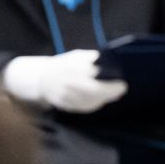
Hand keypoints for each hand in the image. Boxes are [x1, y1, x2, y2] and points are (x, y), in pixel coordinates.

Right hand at [1, 51, 127, 114]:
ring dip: (103, 99)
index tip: (122, 83)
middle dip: (109, 92)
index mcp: (71, 67)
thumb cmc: (65, 65)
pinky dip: (94, 104)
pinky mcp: (64, 105)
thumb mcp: (77, 56)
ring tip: (113, 93)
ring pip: (88, 101)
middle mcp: (66, 82)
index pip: (94, 77)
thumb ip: (92, 59)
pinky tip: (100, 99)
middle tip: (121, 89)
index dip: (109, 83)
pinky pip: (83, 107)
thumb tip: (112, 65)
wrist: (42, 79)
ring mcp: (64, 95)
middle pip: (92, 91)